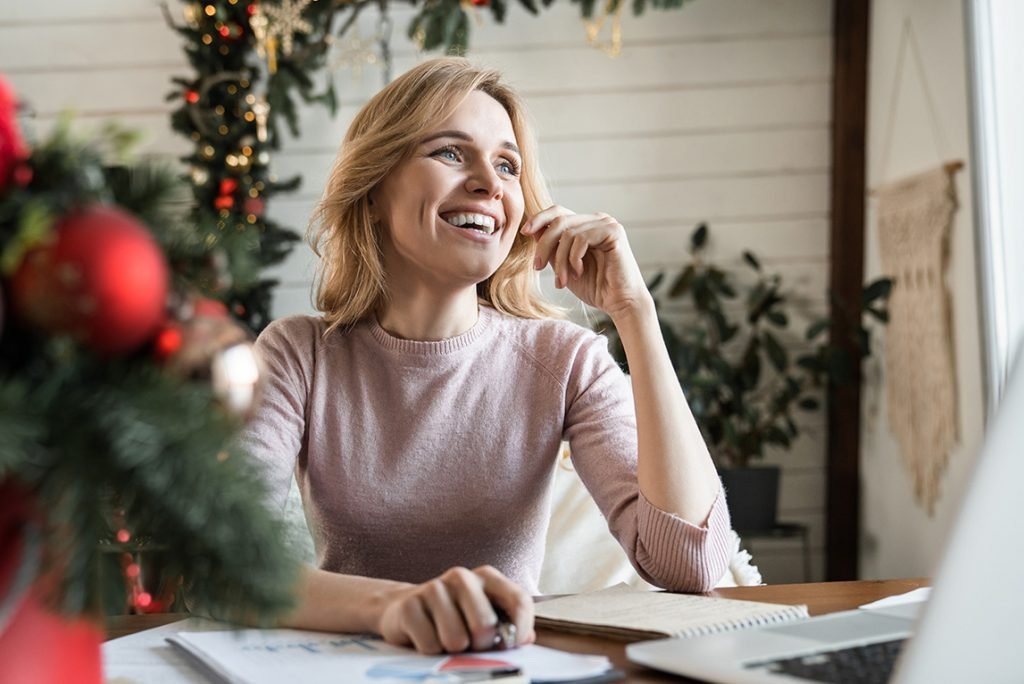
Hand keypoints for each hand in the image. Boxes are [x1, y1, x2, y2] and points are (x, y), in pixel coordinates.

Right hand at [377, 565, 534, 654]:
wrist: (404, 609)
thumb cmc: (454, 617)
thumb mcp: (484, 616)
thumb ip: (508, 626)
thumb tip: (528, 639)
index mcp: (487, 576)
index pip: (519, 601)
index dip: (520, 630)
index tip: (510, 647)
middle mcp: (462, 576)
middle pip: (485, 626)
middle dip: (480, 646)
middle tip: (471, 644)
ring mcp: (434, 587)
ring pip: (456, 640)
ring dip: (452, 650)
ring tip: (446, 639)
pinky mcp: (410, 605)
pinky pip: (430, 646)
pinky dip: (431, 651)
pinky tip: (426, 637)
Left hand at [523, 205, 649, 319]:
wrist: (619, 304)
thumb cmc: (595, 287)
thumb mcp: (564, 265)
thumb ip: (552, 248)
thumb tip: (532, 230)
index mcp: (586, 225)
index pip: (558, 212)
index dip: (539, 219)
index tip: (524, 233)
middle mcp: (597, 220)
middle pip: (560, 220)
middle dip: (544, 245)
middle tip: (538, 268)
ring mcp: (607, 224)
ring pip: (568, 233)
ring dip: (560, 260)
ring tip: (562, 281)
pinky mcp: (614, 232)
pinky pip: (582, 238)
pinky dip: (574, 258)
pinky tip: (578, 272)